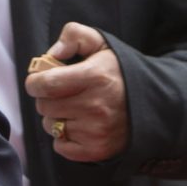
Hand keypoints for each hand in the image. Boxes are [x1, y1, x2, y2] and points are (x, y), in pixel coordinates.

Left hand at [24, 22, 128, 161]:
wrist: (152, 103)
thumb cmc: (119, 72)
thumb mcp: (100, 43)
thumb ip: (73, 35)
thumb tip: (52, 53)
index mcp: (94, 76)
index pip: (46, 84)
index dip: (35, 82)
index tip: (38, 81)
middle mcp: (94, 106)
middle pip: (45, 106)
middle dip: (47, 98)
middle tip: (61, 93)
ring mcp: (96, 131)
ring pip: (51, 126)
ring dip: (56, 118)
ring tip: (74, 109)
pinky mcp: (97, 150)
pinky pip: (60, 146)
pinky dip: (64, 138)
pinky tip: (79, 126)